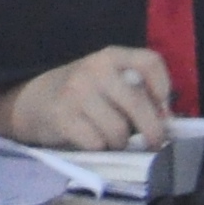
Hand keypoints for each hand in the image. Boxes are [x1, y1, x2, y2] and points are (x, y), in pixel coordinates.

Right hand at [0, 46, 174, 151]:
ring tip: (112, 138)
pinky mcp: (63, 117)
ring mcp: (77, 92)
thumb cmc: (83, 94)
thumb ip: (136, 92)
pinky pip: (97, 143)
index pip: (150, 61)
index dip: (163, 88)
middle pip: (139, 103)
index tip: (165, 110)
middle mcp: (94, 69)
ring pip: (119, 130)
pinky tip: (92, 140)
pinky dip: (99, 148)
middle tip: (154, 143)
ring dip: (120, 142)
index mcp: (110, 56)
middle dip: (153, 131)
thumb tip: (167, 120)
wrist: (35, 101)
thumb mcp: (108, 80)